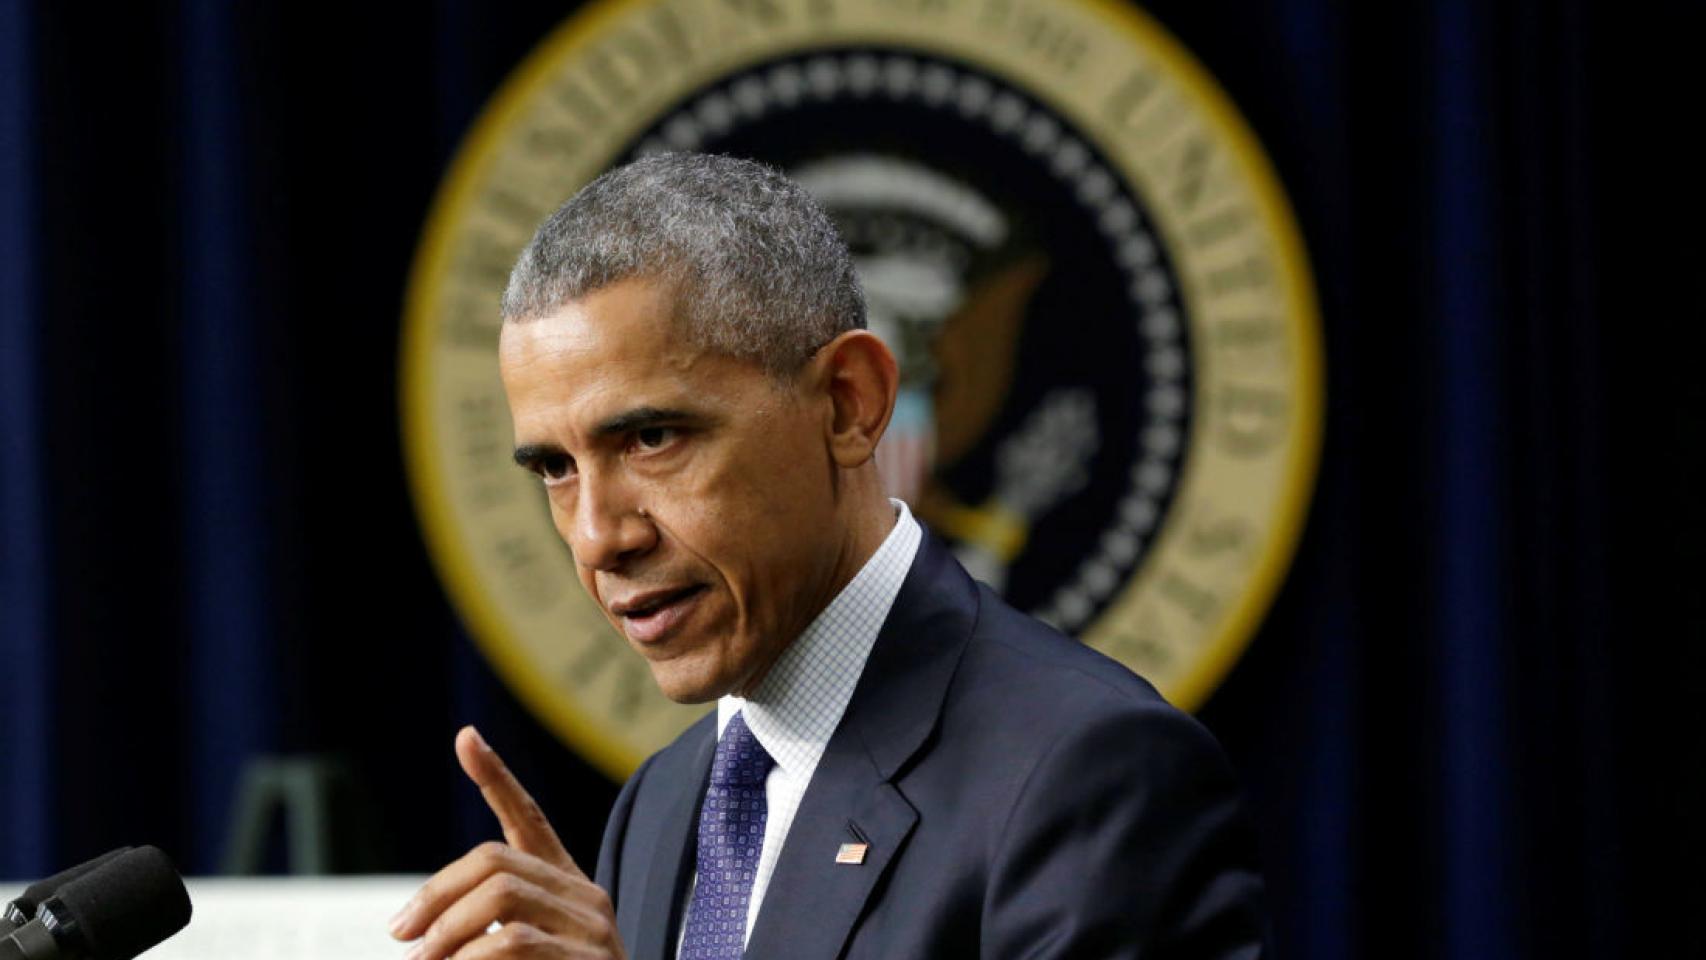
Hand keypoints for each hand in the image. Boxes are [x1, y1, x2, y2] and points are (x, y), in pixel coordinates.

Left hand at [389, 726, 626, 958]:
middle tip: (402, 937)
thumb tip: (415, 929)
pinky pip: (514, 944)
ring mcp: (594, 930)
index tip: (465, 737)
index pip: (529, 819)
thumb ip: (484, 932)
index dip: (497, 777)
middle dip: (437, 897)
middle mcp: (586, 899)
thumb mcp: (517, 954)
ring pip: (502, 902)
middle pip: (495, 865)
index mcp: (565, 888)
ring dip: (447, 935)